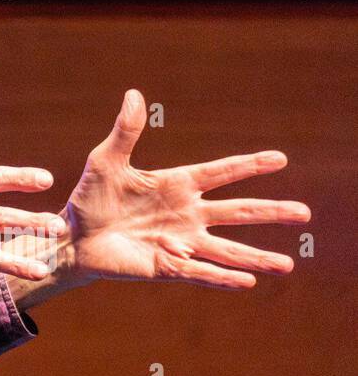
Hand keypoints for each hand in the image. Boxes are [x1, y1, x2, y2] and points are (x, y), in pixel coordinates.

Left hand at [60, 89, 309, 287]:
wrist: (71, 237)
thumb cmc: (89, 197)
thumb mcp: (105, 161)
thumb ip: (126, 132)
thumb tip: (135, 94)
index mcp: (175, 185)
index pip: (219, 173)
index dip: (248, 165)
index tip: (280, 159)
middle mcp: (185, 214)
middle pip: (236, 212)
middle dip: (269, 211)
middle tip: (304, 213)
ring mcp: (179, 242)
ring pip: (226, 249)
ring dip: (256, 257)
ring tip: (287, 265)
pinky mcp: (166, 267)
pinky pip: (199, 273)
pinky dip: (222, 278)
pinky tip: (248, 282)